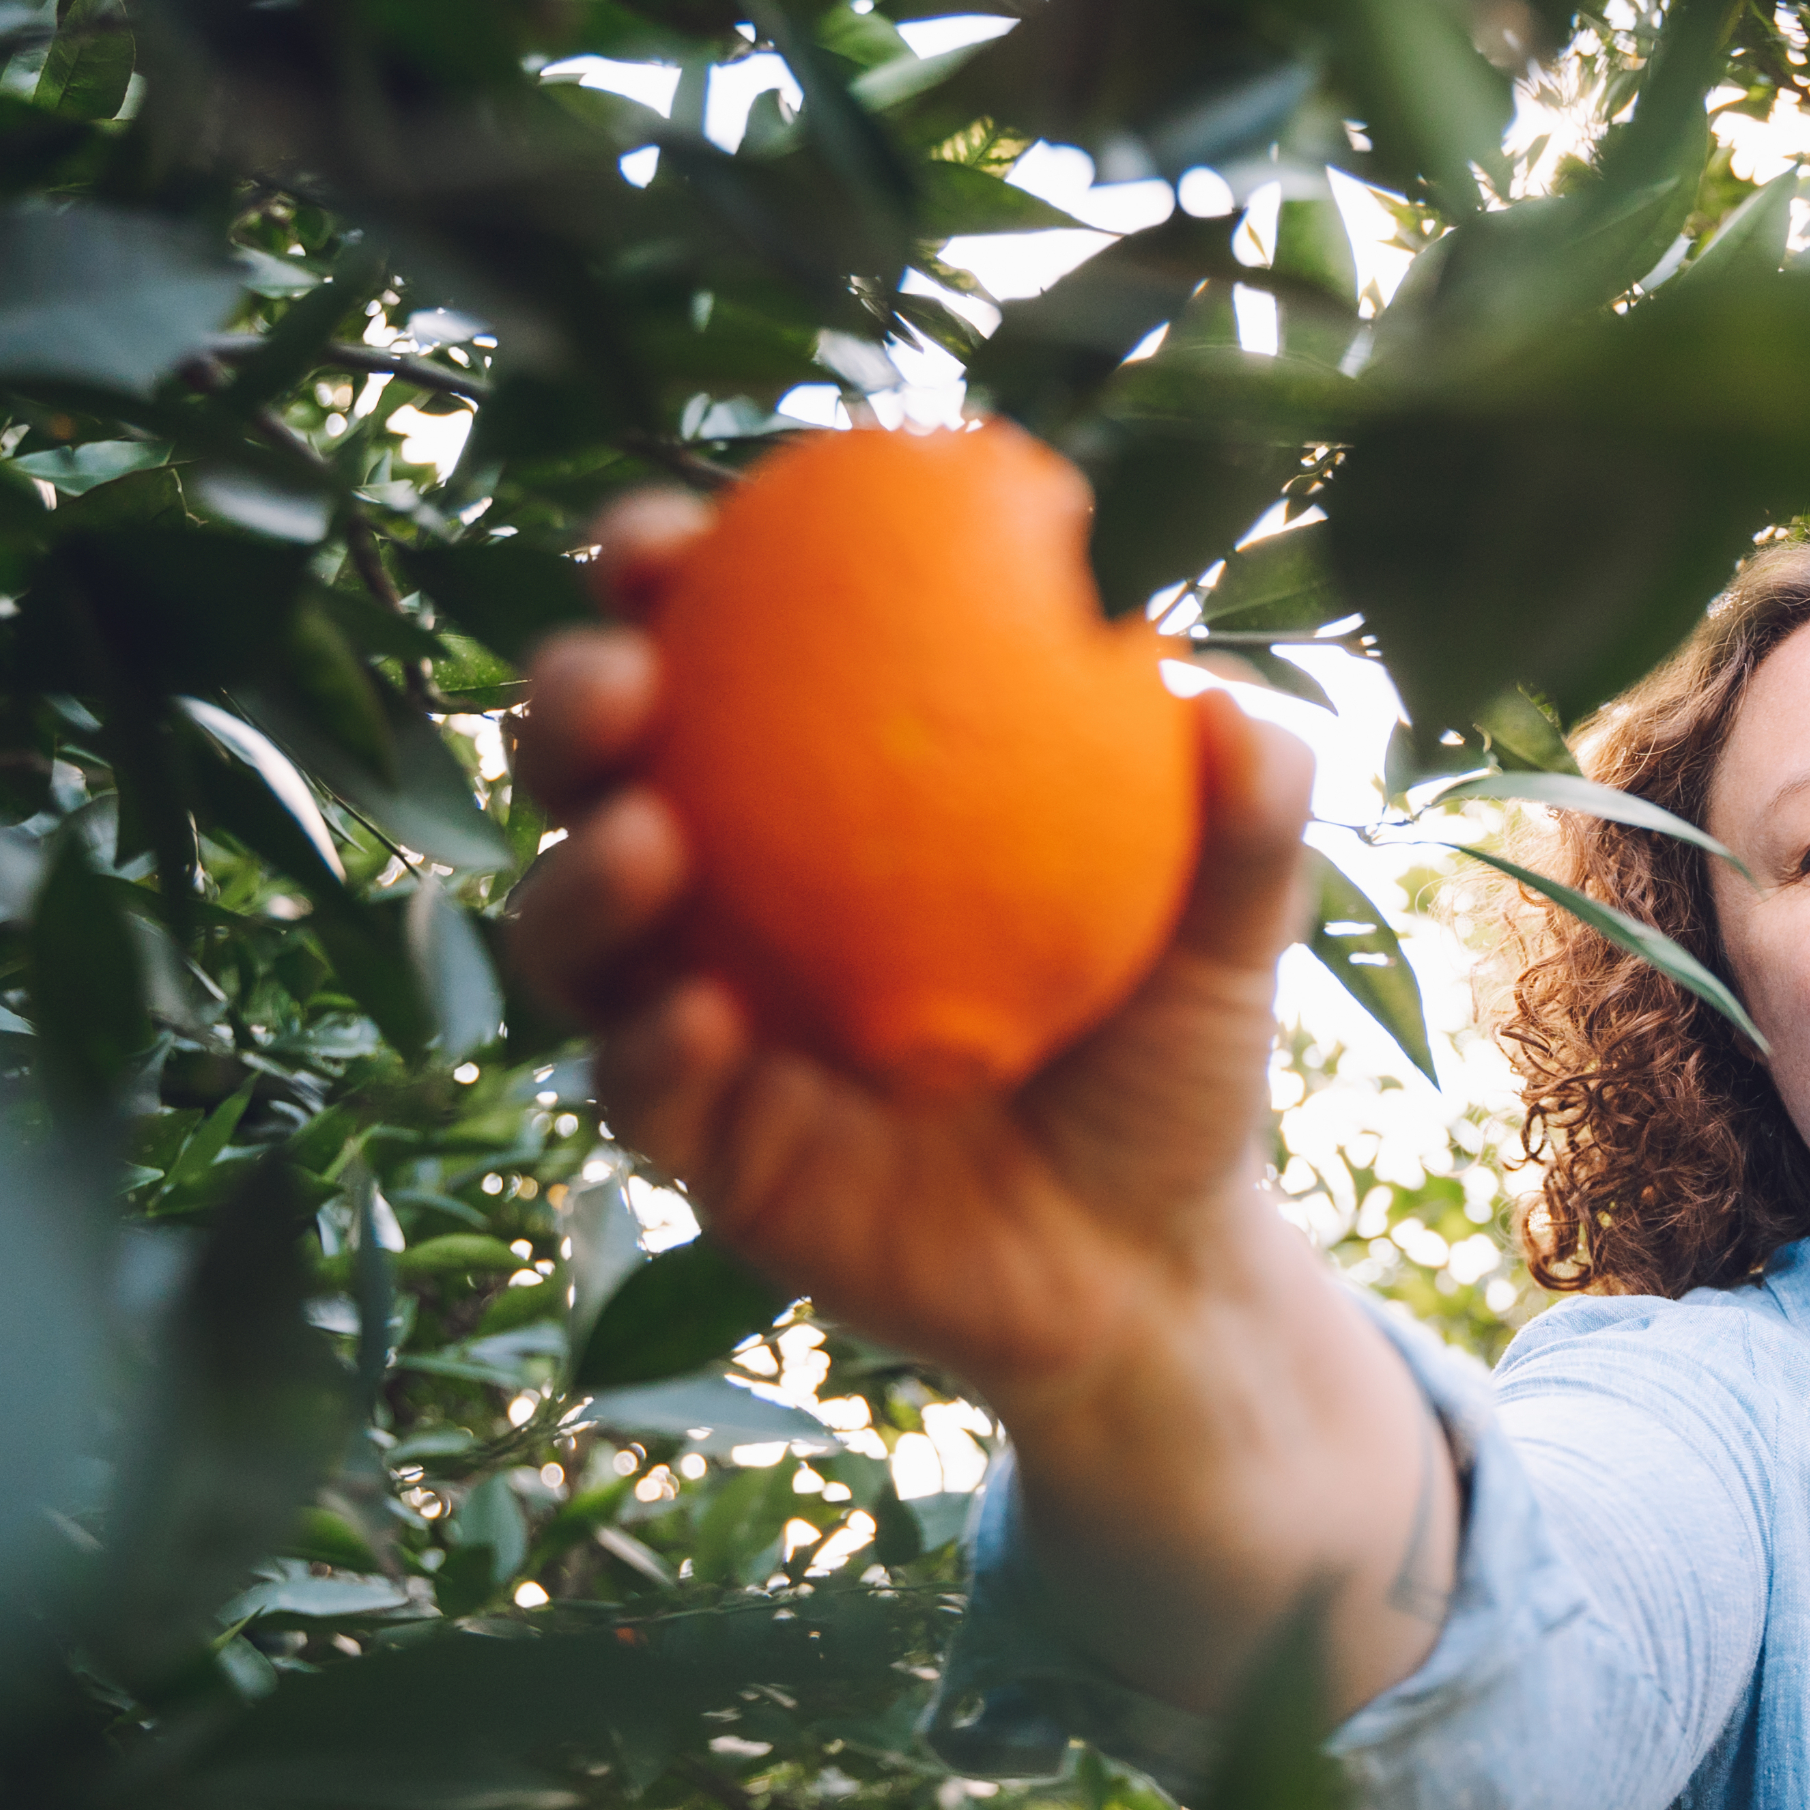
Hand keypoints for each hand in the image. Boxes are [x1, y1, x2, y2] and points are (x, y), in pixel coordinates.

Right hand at [506, 486, 1452, 1714]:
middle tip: (623, 677)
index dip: (658, 577)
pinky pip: (634, 1090)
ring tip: (651, 837)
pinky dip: (648, 1043)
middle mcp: (739, 891)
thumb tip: (1224, 703)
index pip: (716, 649)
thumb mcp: (1231, 933)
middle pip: (593, 769)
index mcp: (830, 792)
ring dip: (576, 871)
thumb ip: (1242, 816)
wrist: (1154, 1268)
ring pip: (568, 929)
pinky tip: (705, 1012)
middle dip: (568, 697)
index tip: (669, 540)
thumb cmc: (1176, 1064)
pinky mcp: (704, 1151)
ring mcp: (701, 1020)